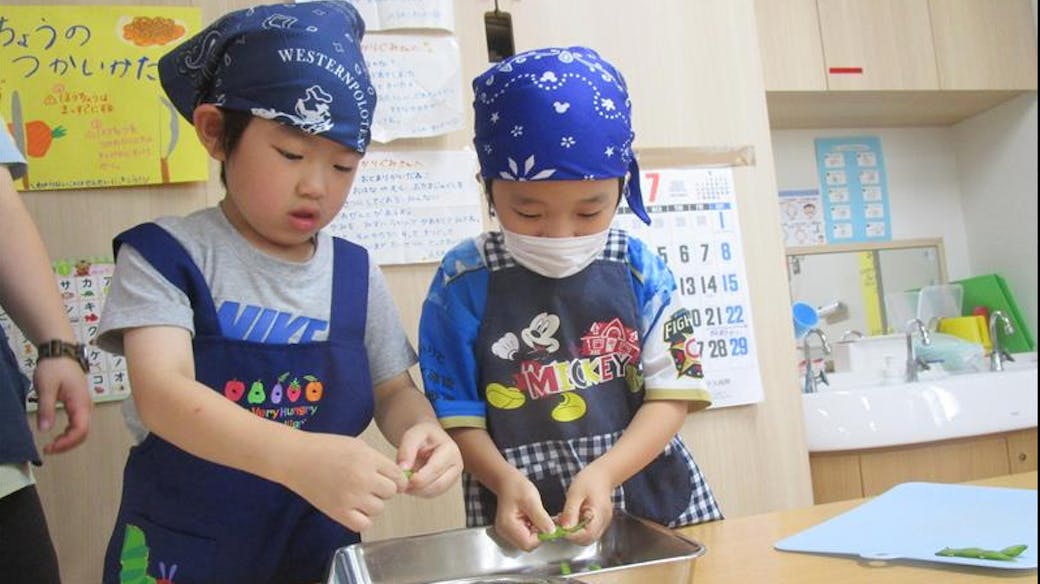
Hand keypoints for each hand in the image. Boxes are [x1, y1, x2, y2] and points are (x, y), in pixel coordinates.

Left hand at [32, 357, 91, 453]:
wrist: (61, 352)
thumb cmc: (54, 368)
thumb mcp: (46, 387)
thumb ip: (46, 408)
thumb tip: (44, 430)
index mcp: (80, 403)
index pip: (80, 430)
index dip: (66, 443)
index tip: (49, 447)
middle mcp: (86, 406)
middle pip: (83, 433)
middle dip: (67, 445)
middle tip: (48, 449)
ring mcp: (84, 405)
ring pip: (82, 430)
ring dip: (68, 440)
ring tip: (51, 444)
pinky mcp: (80, 404)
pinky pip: (79, 424)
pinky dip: (69, 433)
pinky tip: (58, 434)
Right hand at [280, 432, 407, 531]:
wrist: (296, 458)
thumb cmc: (325, 448)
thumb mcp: (357, 445)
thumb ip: (377, 460)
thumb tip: (396, 474)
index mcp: (368, 459)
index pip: (398, 475)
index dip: (398, 478)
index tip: (392, 480)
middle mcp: (363, 478)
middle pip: (391, 492)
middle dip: (384, 489)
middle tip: (370, 485)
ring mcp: (351, 497)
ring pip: (379, 508)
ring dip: (372, 503)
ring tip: (358, 495)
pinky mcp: (338, 512)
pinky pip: (364, 524)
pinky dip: (362, 519)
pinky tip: (354, 508)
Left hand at [395, 420, 461, 497]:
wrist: (429, 439)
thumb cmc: (422, 436)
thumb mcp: (413, 435)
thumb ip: (407, 450)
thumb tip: (403, 469)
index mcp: (451, 450)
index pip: (436, 469)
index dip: (419, 477)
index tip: (404, 479)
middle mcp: (456, 466)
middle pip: (438, 484)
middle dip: (417, 487)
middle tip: (401, 484)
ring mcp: (453, 477)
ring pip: (434, 492)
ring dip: (417, 491)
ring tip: (404, 483)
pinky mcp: (446, 485)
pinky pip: (432, 494)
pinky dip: (419, 492)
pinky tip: (410, 485)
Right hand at [493, 475, 555, 550]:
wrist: (507, 481)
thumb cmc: (516, 487)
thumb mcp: (531, 500)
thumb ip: (541, 518)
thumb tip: (551, 532)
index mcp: (507, 526)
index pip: (528, 543)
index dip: (541, 536)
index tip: (549, 525)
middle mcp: (505, 532)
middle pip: (527, 544)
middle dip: (539, 534)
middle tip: (544, 520)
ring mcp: (507, 532)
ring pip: (527, 541)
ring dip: (536, 532)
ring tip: (538, 516)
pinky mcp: (511, 530)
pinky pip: (525, 536)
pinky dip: (532, 529)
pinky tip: (533, 518)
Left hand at [559, 464, 613, 544]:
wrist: (602, 474)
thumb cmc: (590, 480)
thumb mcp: (575, 493)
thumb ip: (571, 512)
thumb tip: (564, 529)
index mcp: (599, 514)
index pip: (587, 535)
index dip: (572, 535)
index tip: (560, 529)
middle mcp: (603, 522)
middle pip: (587, 539)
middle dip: (572, 535)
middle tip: (560, 524)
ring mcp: (602, 523)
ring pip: (587, 537)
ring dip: (574, 532)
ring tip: (564, 519)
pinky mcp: (599, 522)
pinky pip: (588, 530)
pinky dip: (577, 528)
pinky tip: (571, 517)